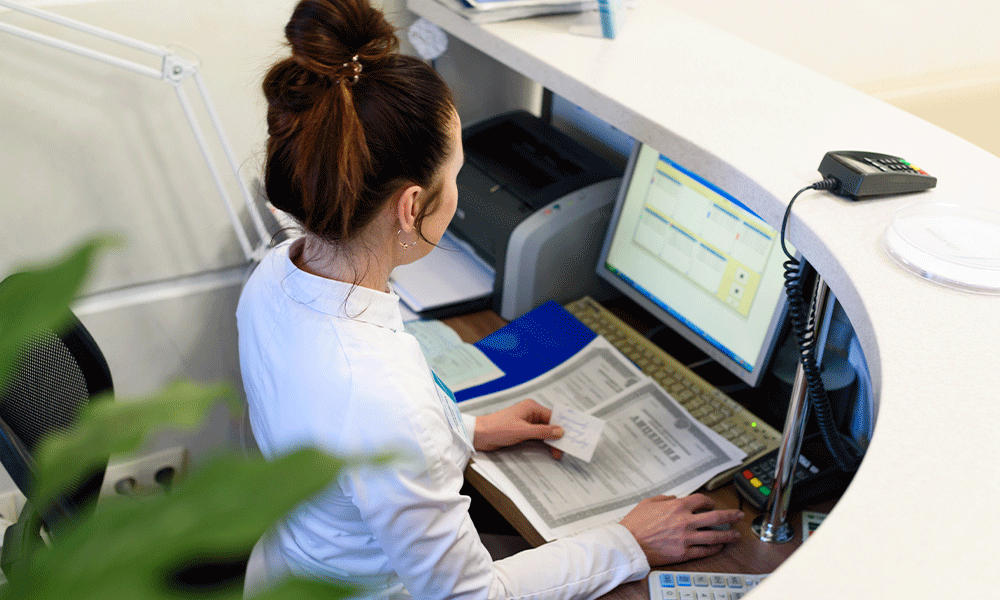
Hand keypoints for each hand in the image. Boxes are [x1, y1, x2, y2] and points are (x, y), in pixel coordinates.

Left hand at [473, 399, 563, 455]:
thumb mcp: (522, 431)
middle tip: (564, 449)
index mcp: (531, 407)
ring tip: (558, 452)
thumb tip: (560, 431)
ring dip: (550, 441)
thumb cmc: (497, 428)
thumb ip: (542, 432)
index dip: (562, 427)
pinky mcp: (522, 431)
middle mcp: (530, 413)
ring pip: (544, 432)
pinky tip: (548, 450)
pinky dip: (543, 443)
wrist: (479, 435)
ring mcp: (526, 423)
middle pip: (550, 425)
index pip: (553, 417)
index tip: (570, 437)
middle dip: (557, 436)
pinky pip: (537, 437)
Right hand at [619, 494, 742, 565]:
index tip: (711, 504)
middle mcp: (685, 521)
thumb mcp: (648, 502)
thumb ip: (664, 499)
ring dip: (728, 534)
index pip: (701, 500)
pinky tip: (719, 546)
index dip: (709, 501)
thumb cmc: (635, 524)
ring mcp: (686, 538)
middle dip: (730, 515)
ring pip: (714, 536)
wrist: (629, 543)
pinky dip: (714, 548)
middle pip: (715, 517)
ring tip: (736, 534)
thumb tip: (675, 499)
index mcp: (677, 507)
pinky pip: (704, 550)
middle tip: (738, 515)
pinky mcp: (684, 553)